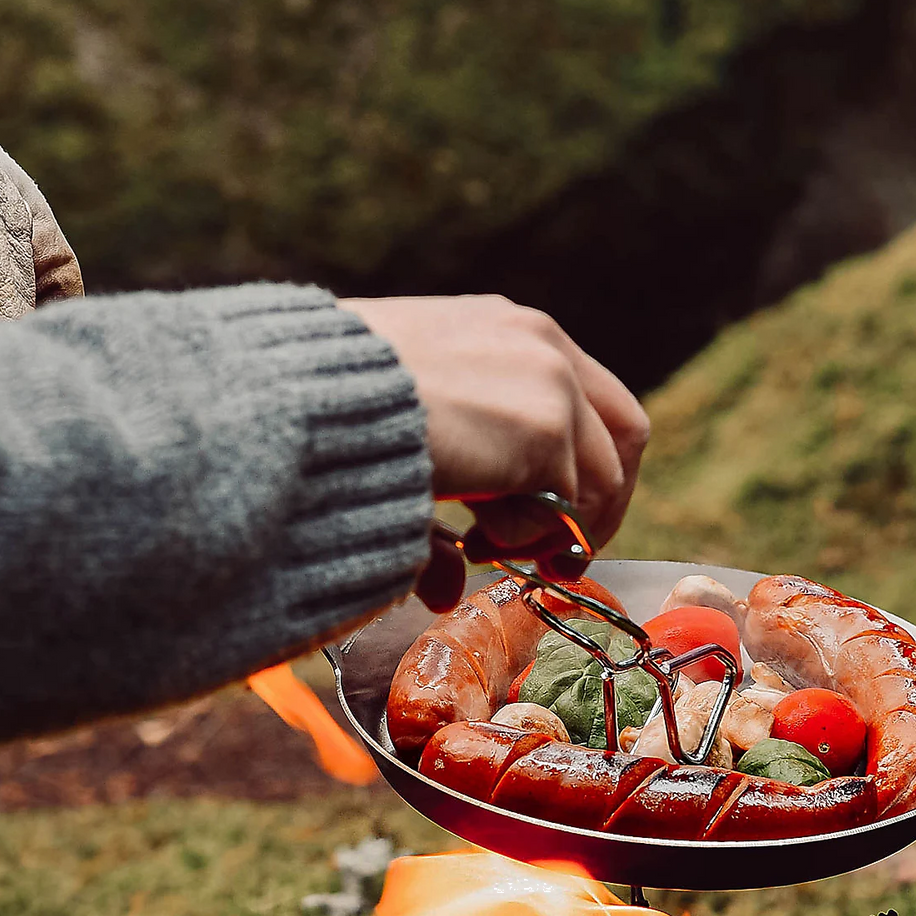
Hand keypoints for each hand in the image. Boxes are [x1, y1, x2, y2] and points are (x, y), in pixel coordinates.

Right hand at [340, 295, 648, 609]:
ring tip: (480, 546)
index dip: (573, 473)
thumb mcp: (395, 437)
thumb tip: (445, 587)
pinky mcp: (545, 427)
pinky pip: (572, 509)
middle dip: (596, 507)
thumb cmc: (317, 413)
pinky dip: (531, 538)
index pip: (588, 402)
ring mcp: (550, 380)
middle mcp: (539, 341)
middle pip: (626, 436)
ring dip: (550, 531)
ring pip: (602, 481)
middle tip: (545, 557)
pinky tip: (469, 537)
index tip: (519, 523)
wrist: (289, 401)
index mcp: (505, 329)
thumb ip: (440, 497)